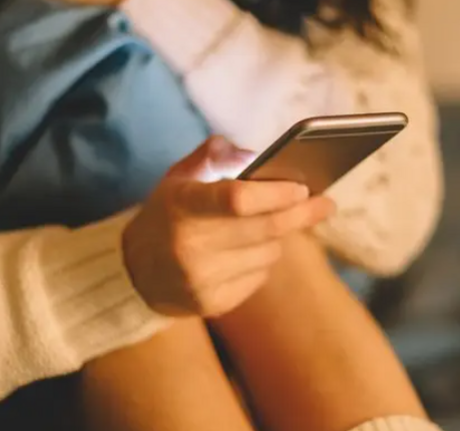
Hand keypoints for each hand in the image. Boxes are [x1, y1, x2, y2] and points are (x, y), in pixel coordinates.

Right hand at [123, 137, 335, 317]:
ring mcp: (200, 279)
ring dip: (276, 238)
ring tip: (264, 227)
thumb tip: (257, 154)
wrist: (134, 271)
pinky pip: (259, 277)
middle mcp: (190, 245)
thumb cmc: (168, 215)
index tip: (303, 188)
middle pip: (265, 230)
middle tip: (325, 203)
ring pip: (268, 254)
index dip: (275, 194)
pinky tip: (245, 253)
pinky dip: (261, 262)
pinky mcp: (211, 304)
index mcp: (182, 206)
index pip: (238, 200)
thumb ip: (214, 156)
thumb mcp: (179, 178)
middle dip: (301, 214)